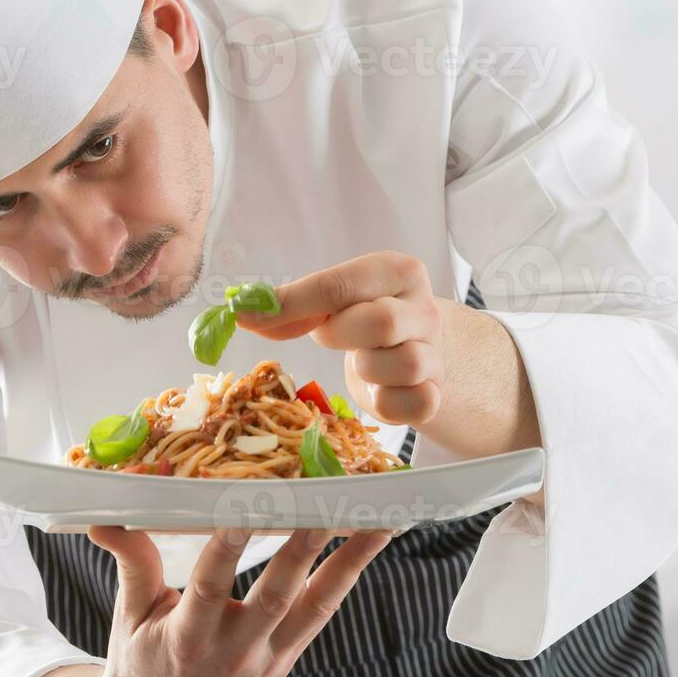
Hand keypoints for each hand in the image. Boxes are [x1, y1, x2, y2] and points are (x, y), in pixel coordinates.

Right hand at [0, 525, 390, 676]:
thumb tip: (102, 516)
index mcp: (187, 638)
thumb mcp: (128, 617)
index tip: (247, 504)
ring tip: (380, 522)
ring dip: (350, 562)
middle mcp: (233, 652)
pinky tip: (366, 547)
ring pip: (315, 606)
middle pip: (277, 593)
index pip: (209, 584)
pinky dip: (343, 580)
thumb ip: (131, 563)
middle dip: (306, 545)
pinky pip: (319, 616)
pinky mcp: (284, 663)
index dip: (229, 545)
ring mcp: (265, 660)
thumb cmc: (139, 667)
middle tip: (330, 501)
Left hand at [236, 251, 443, 426]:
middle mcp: (426, 309)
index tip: (247, 316)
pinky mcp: (436, 393)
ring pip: (402, 364)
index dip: (291, 303)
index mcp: (399, 272)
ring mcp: (435, 353)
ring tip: (362, 361)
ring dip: (367, 370)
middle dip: (341, 334)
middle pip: (380, 322)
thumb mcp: (336, 302)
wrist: (418, 350)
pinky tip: (378, 390)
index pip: (341, 284)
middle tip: (332, 335)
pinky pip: (414, 403)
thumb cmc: (365, 319)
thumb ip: (293, 306)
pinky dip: (387, 403)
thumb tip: (241, 313)